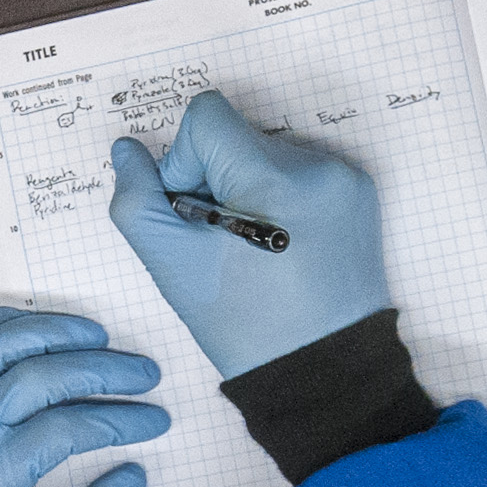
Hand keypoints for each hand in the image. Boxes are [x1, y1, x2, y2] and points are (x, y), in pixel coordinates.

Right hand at [106, 90, 388, 379]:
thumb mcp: (172, 266)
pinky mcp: (358, 193)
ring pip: (266, 152)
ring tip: (255, 248)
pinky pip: (299, 171)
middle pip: (236, 135)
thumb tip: (127, 150)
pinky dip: (279, 199)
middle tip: (222, 240)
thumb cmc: (247, 325)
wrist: (325, 371)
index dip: (184, 162)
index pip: (206, 116)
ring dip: (247, 188)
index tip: (197, 214)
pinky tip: (281, 245)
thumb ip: (137, 200)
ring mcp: (345, 179)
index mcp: (275, 178)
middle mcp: (319, 166)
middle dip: (215, 179)